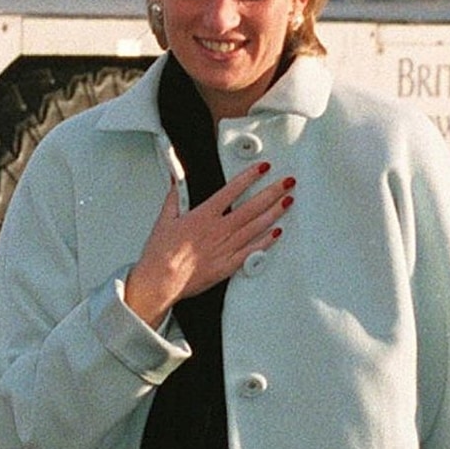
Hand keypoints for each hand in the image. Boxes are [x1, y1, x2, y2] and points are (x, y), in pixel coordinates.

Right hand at [124, 161, 294, 326]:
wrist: (161, 280)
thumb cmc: (161, 253)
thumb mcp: (165, 219)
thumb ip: (175, 197)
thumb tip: (175, 180)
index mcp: (203, 216)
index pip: (231, 190)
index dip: (249, 177)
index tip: (262, 168)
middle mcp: (218, 230)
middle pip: (251, 207)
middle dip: (271, 192)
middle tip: (287, 182)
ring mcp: (226, 248)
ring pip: (256, 227)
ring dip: (274, 213)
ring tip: (287, 201)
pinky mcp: (228, 265)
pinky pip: (252, 251)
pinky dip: (265, 242)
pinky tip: (277, 233)